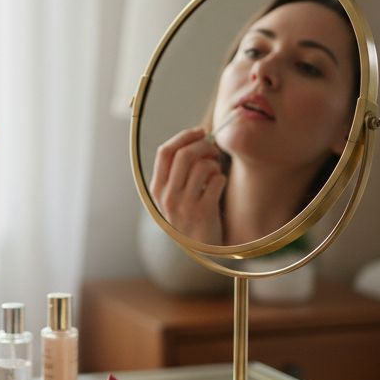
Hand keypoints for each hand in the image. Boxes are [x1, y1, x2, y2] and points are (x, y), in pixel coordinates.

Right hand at [150, 127, 224, 244]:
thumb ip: (178, 170)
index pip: (165, 152)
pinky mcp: (203, 213)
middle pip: (184, 155)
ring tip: (216, 170)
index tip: (200, 132)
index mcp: (157, 189)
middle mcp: (167, 197)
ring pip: (202, 166)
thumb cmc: (190, 214)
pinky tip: (219, 185)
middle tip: (213, 149)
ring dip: (214, 163)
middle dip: (203, 145)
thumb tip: (198, 138)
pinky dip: (222, 178)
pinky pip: (217, 181)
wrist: (200, 247)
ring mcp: (184, 206)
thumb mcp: (174, 194)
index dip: (184, 136)